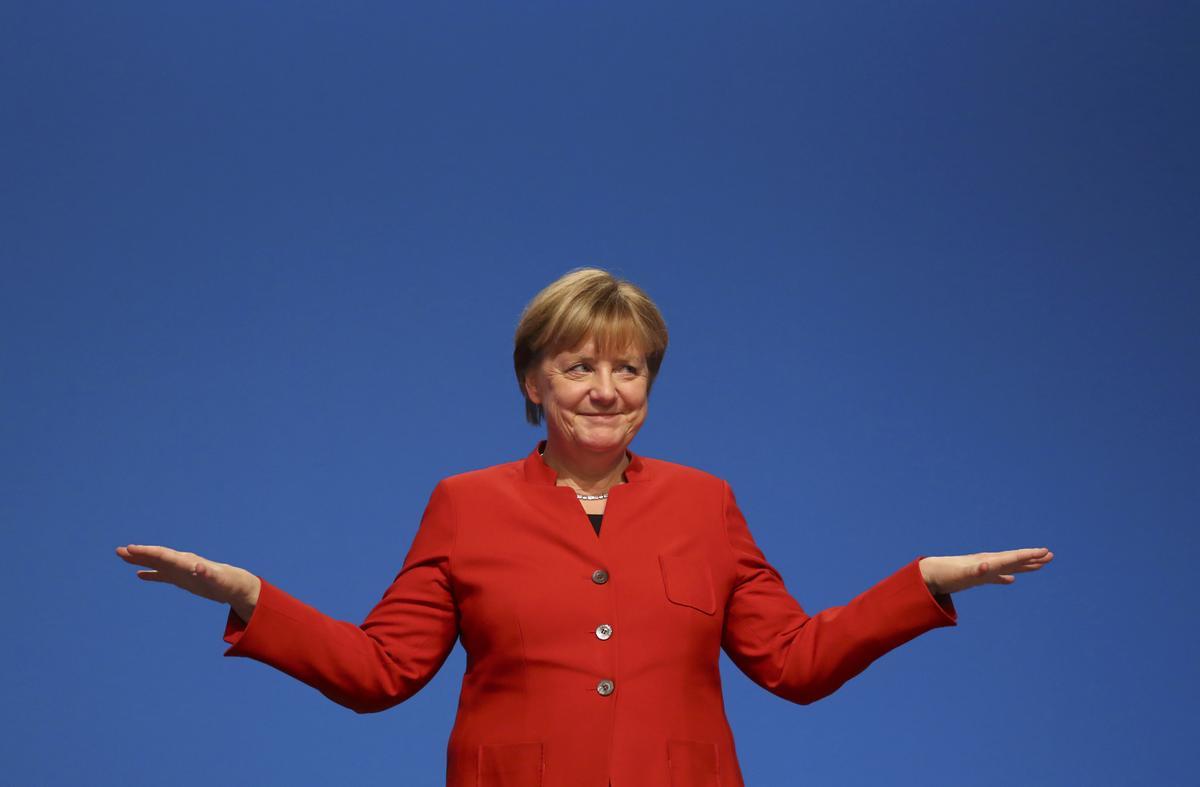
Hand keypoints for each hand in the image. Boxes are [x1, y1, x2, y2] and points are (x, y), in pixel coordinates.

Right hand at [115, 544, 260, 619]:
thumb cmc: (228, 582)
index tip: (130, 549)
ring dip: (141, 560)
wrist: (236, 585)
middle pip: (157, 556)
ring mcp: (181, 570)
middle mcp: (182, 563)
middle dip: (139, 553)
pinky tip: (139, 575)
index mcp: (187, 562)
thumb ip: (208, 574)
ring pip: (157, 563)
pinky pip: (163, 575)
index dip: (147, 552)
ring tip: (124, 557)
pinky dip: (151, 574)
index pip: (163, 555)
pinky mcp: (183, 578)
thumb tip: (198, 567)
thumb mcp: (219, 580)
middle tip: (119, 550)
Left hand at [919, 548, 1053, 595]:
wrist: (929, 574)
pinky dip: (1005, 577)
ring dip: (1023, 565)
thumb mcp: (963, 574)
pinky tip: (1011, 580)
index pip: (1013, 557)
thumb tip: (988, 567)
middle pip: (1014, 559)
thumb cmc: (947, 574)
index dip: (1029, 555)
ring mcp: (982, 568)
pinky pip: (996, 576)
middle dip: (1031, 558)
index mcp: (988, 562)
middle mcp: (987, 562)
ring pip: (1007, 566)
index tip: (1046, 552)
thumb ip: (976, 571)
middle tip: (1050, 555)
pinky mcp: (976, 576)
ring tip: (1039, 565)